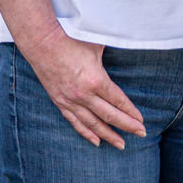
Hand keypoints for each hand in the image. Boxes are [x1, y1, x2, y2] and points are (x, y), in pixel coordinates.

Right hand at [20, 27, 145, 148]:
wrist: (41, 41)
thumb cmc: (71, 38)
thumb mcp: (97, 43)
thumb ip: (115, 48)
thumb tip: (133, 42)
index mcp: (96, 80)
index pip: (118, 101)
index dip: (131, 112)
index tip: (141, 120)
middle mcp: (83, 95)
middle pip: (110, 116)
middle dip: (127, 126)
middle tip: (141, 134)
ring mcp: (70, 100)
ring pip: (93, 124)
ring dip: (108, 136)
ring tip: (121, 145)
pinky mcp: (60, 102)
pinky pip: (75, 122)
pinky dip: (86, 133)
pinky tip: (96, 141)